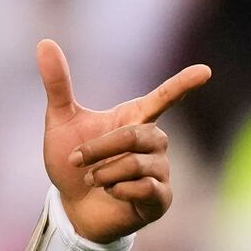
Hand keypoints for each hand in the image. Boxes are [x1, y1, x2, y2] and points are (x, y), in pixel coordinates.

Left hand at [37, 40, 210, 243]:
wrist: (71, 207)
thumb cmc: (71, 163)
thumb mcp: (60, 122)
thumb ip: (57, 84)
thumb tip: (45, 43)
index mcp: (135, 119)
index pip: (164, 97)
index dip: (183, 84)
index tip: (205, 71)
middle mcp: (154, 142)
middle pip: (136, 136)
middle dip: (101, 148)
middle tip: (76, 160)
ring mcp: (160, 171)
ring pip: (137, 163)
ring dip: (104, 172)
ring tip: (92, 180)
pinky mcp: (160, 198)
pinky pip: (145, 187)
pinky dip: (118, 189)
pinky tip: (111, 193)